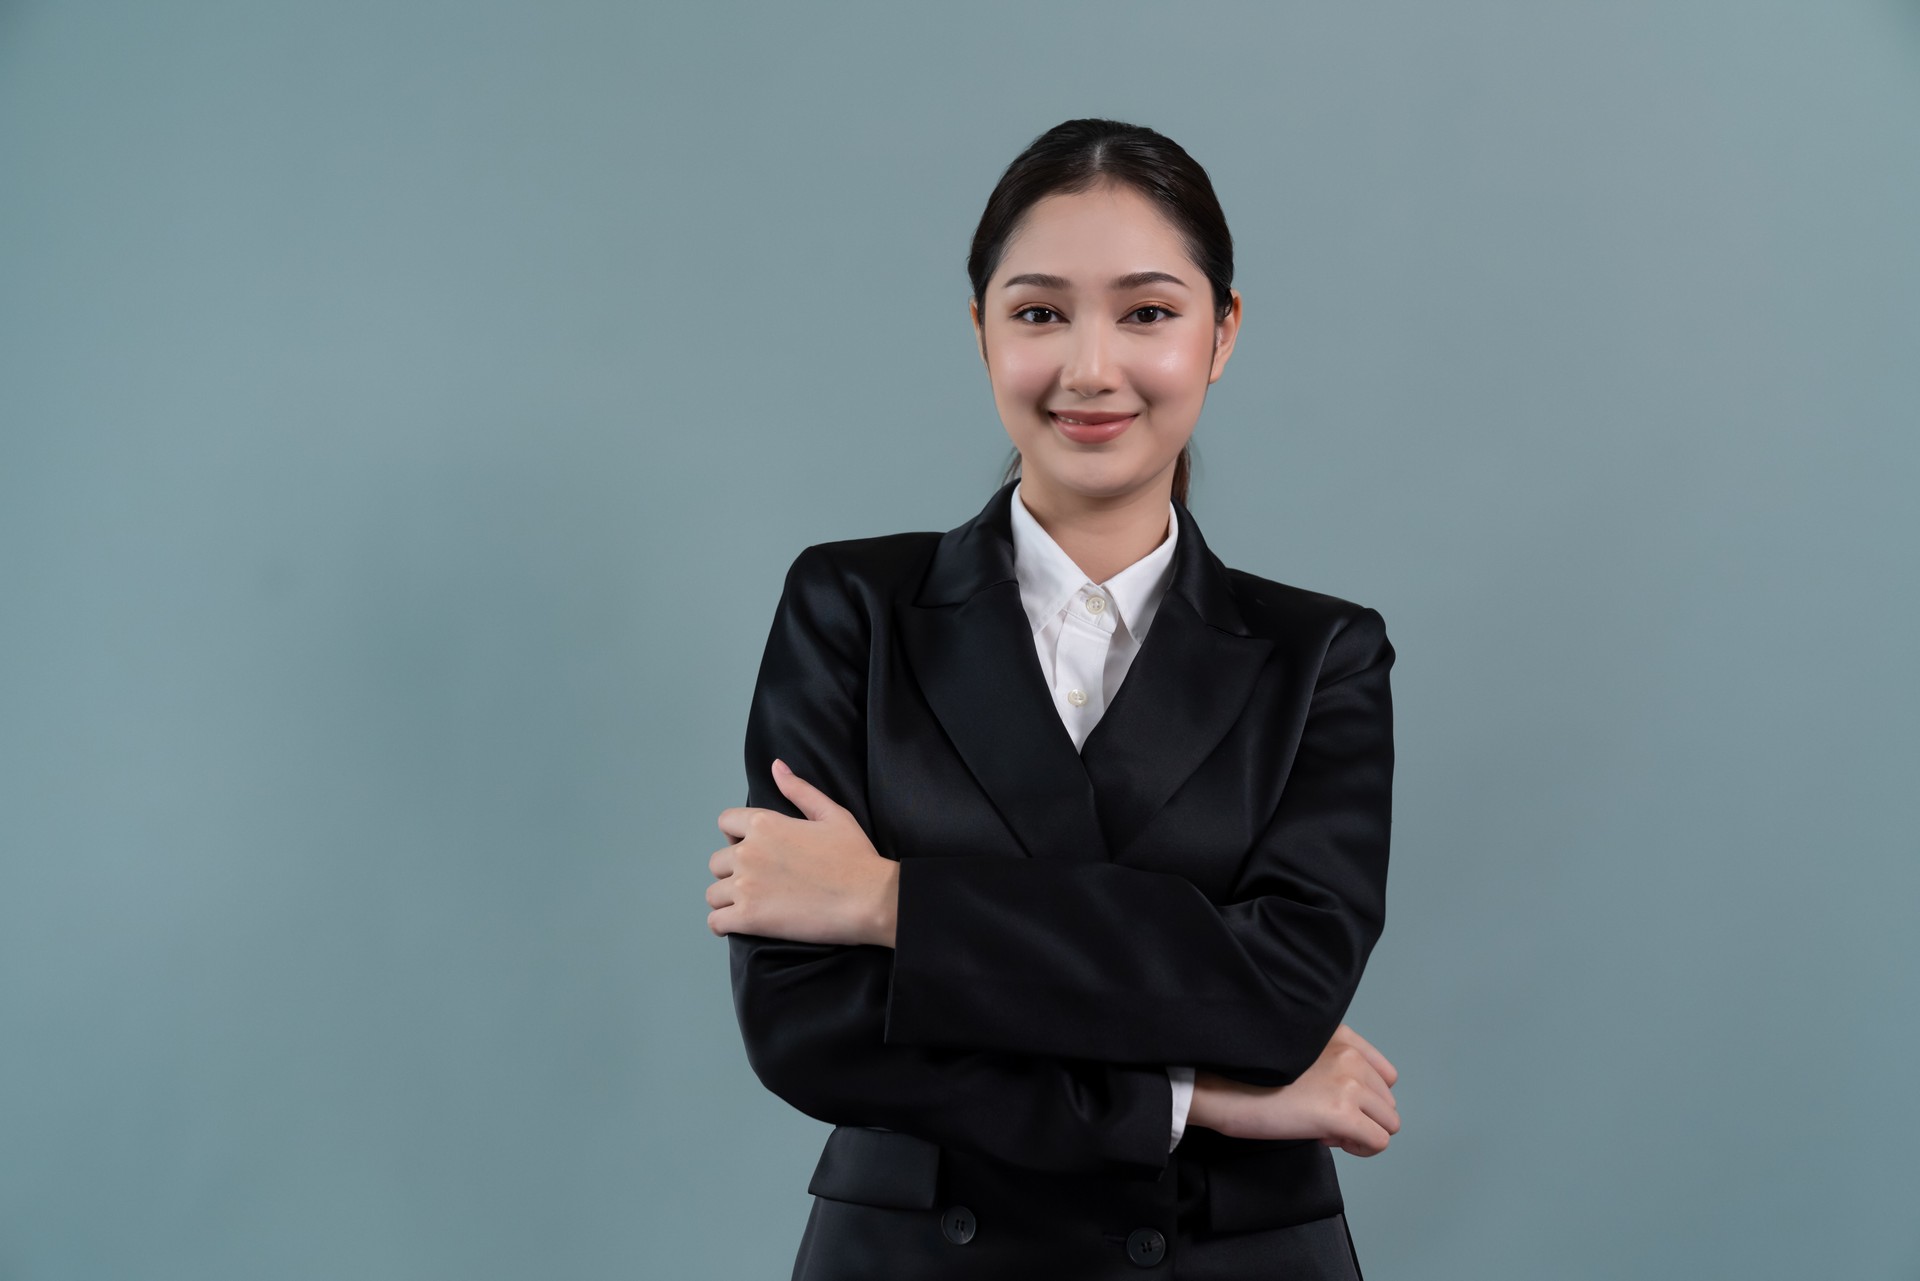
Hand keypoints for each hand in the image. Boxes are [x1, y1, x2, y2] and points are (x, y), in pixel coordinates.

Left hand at [707, 760, 900, 947]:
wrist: (869, 899)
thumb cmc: (855, 857)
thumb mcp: (832, 814)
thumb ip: (800, 790)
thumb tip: (776, 766)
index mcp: (764, 823)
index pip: (725, 822)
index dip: (736, 835)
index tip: (755, 850)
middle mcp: (748, 852)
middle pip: (717, 861)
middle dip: (733, 871)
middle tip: (760, 883)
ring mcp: (745, 886)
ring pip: (713, 893)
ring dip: (728, 899)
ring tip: (752, 905)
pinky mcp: (748, 917)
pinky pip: (716, 922)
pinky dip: (723, 924)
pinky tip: (740, 924)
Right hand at [1188, 1024, 1399, 1155]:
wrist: (1220, 1086)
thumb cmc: (1249, 1073)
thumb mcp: (1299, 1052)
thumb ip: (1330, 1063)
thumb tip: (1351, 1101)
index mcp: (1340, 1037)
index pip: (1385, 1075)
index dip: (1364, 1096)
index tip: (1334, 1102)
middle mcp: (1350, 1056)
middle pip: (1387, 1102)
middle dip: (1361, 1116)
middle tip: (1322, 1118)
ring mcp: (1349, 1085)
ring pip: (1388, 1123)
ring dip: (1361, 1132)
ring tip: (1324, 1128)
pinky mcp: (1342, 1115)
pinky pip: (1379, 1142)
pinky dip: (1360, 1148)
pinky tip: (1329, 1139)